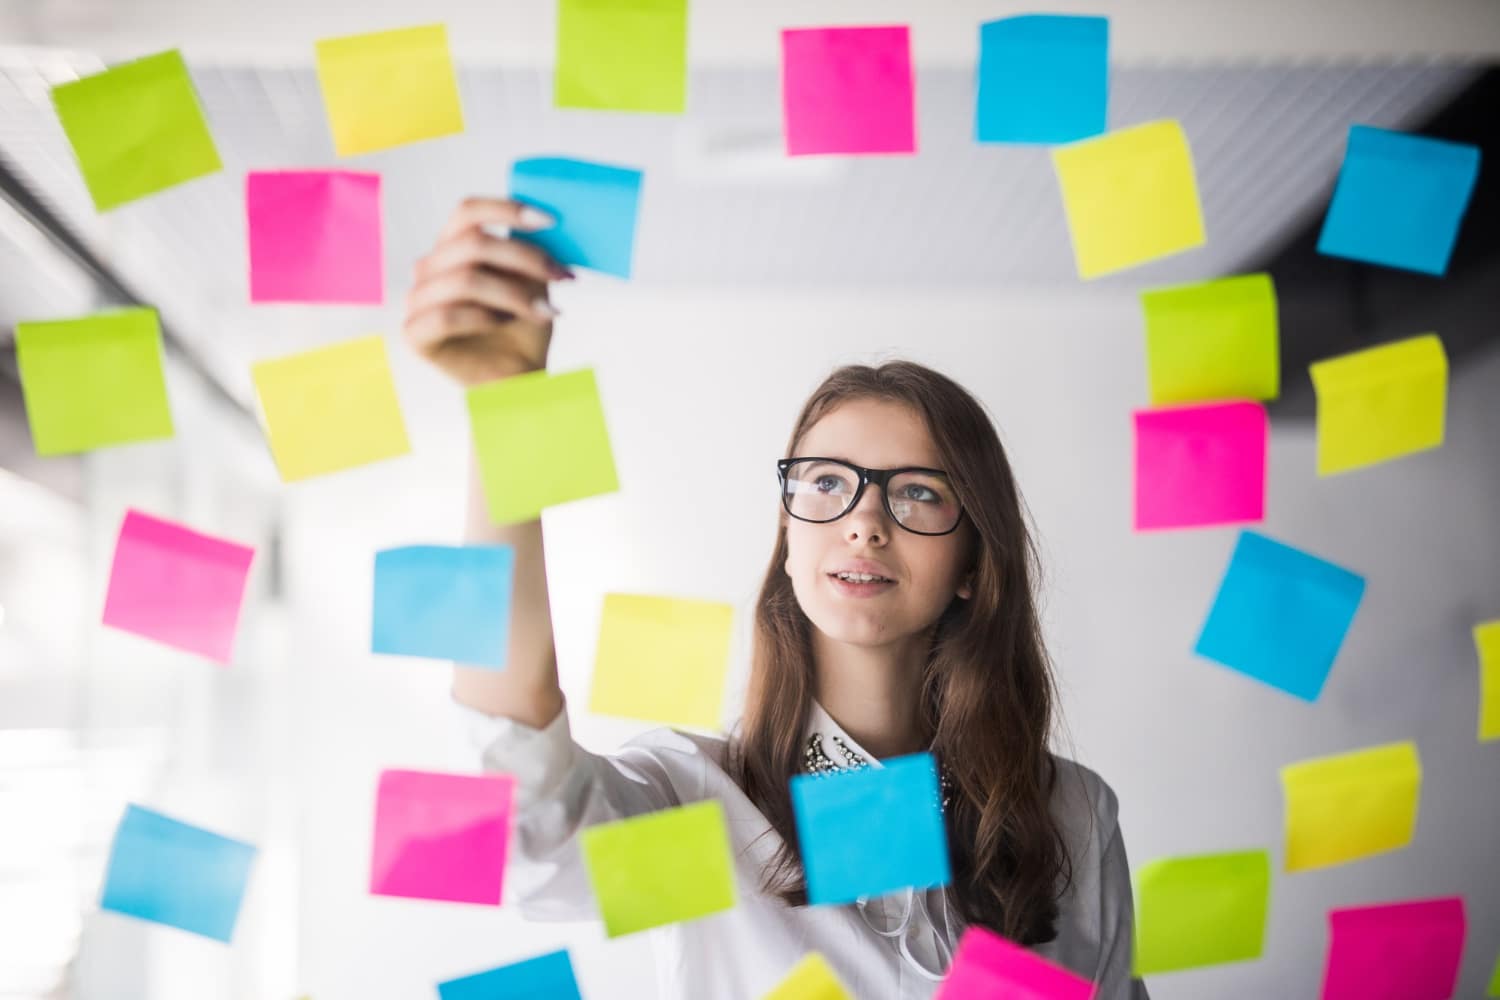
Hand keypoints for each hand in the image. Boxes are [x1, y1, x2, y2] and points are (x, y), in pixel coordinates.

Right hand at [402, 197, 573, 387]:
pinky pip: (448, 315)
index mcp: (452, 249)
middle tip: (562, 276)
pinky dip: (484, 318)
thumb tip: (544, 215)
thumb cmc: (524, 330)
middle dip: (525, 258)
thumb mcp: (533, 281)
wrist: (521, 380)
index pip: (468, 212)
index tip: (550, 221)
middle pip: (472, 244)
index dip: (507, 209)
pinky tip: (505, 325)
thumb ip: (528, 249)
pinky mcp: (414, 335)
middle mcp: (429, 269)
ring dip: (513, 295)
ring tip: (544, 312)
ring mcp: (418, 301)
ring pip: (465, 280)